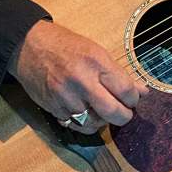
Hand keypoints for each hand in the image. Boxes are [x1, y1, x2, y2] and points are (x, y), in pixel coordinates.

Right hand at [11, 19, 146, 134]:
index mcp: (96, 63)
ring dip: (103, 121)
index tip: (133, 98)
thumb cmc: (65, 46)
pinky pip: (75, 125)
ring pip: (94, 124)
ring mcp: (66, 97)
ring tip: (103, 111)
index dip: (134, 99)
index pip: (126, 90)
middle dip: (124, 116)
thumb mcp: (96, 51)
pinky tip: (86, 112)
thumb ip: (118, 74)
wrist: (28, 46)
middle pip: (113, 112)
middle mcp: (81, 81)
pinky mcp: (53, 108)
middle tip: (124, 112)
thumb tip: (142, 91)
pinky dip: (84, 122)